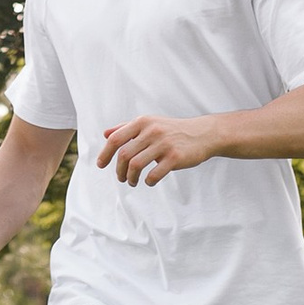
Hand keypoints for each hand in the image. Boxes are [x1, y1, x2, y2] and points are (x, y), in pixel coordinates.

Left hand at [97, 112, 218, 185]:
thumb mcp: (150, 123)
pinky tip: (149, 181)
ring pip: (136, 165)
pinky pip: (154, 174)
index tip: (101, 165)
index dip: (105, 153)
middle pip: (124, 155)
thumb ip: (127, 128)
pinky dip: (148, 181)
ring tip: (132, 182)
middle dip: (119, 171)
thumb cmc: (172, 130)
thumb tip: (106, 134)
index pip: (115, 138)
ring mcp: (164, 144)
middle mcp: (152, 131)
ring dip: (130, 178)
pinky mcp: (175, 157)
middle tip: (121, 178)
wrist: (203, 134)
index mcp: (143, 122)